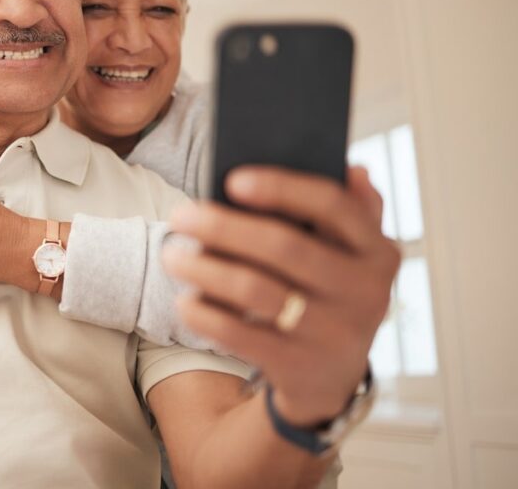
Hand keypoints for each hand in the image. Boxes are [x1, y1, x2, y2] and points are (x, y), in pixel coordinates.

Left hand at [163, 166, 398, 425]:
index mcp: (377, 252)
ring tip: (171, 256)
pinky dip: (206, 314)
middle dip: (223, 227)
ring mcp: (334, 334)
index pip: (332, 206)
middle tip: (179, 216)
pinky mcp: (299, 368)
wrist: (331, 380)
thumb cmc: (326, 294)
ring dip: (204, 269)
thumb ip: (349, 211)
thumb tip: (351, 169)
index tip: (231, 180)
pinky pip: (240, 335)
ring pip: (255, 290)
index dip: (281, 187)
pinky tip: (184, 300)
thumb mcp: (348, 256)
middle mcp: (365, 292)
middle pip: (283, 246)